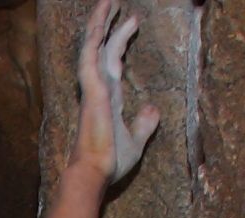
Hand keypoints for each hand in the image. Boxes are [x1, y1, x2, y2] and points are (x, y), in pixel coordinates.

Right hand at [72, 0, 161, 187]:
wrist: (96, 173)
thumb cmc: (110, 162)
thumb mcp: (136, 141)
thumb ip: (144, 124)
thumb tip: (153, 108)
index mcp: (108, 98)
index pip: (113, 62)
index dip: (121, 41)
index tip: (132, 22)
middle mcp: (99, 89)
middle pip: (102, 48)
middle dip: (109, 24)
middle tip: (115, 3)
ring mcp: (94, 88)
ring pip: (94, 46)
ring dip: (100, 22)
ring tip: (109, 1)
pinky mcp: (92, 89)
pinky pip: (90, 56)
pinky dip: (95, 38)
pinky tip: (101, 21)